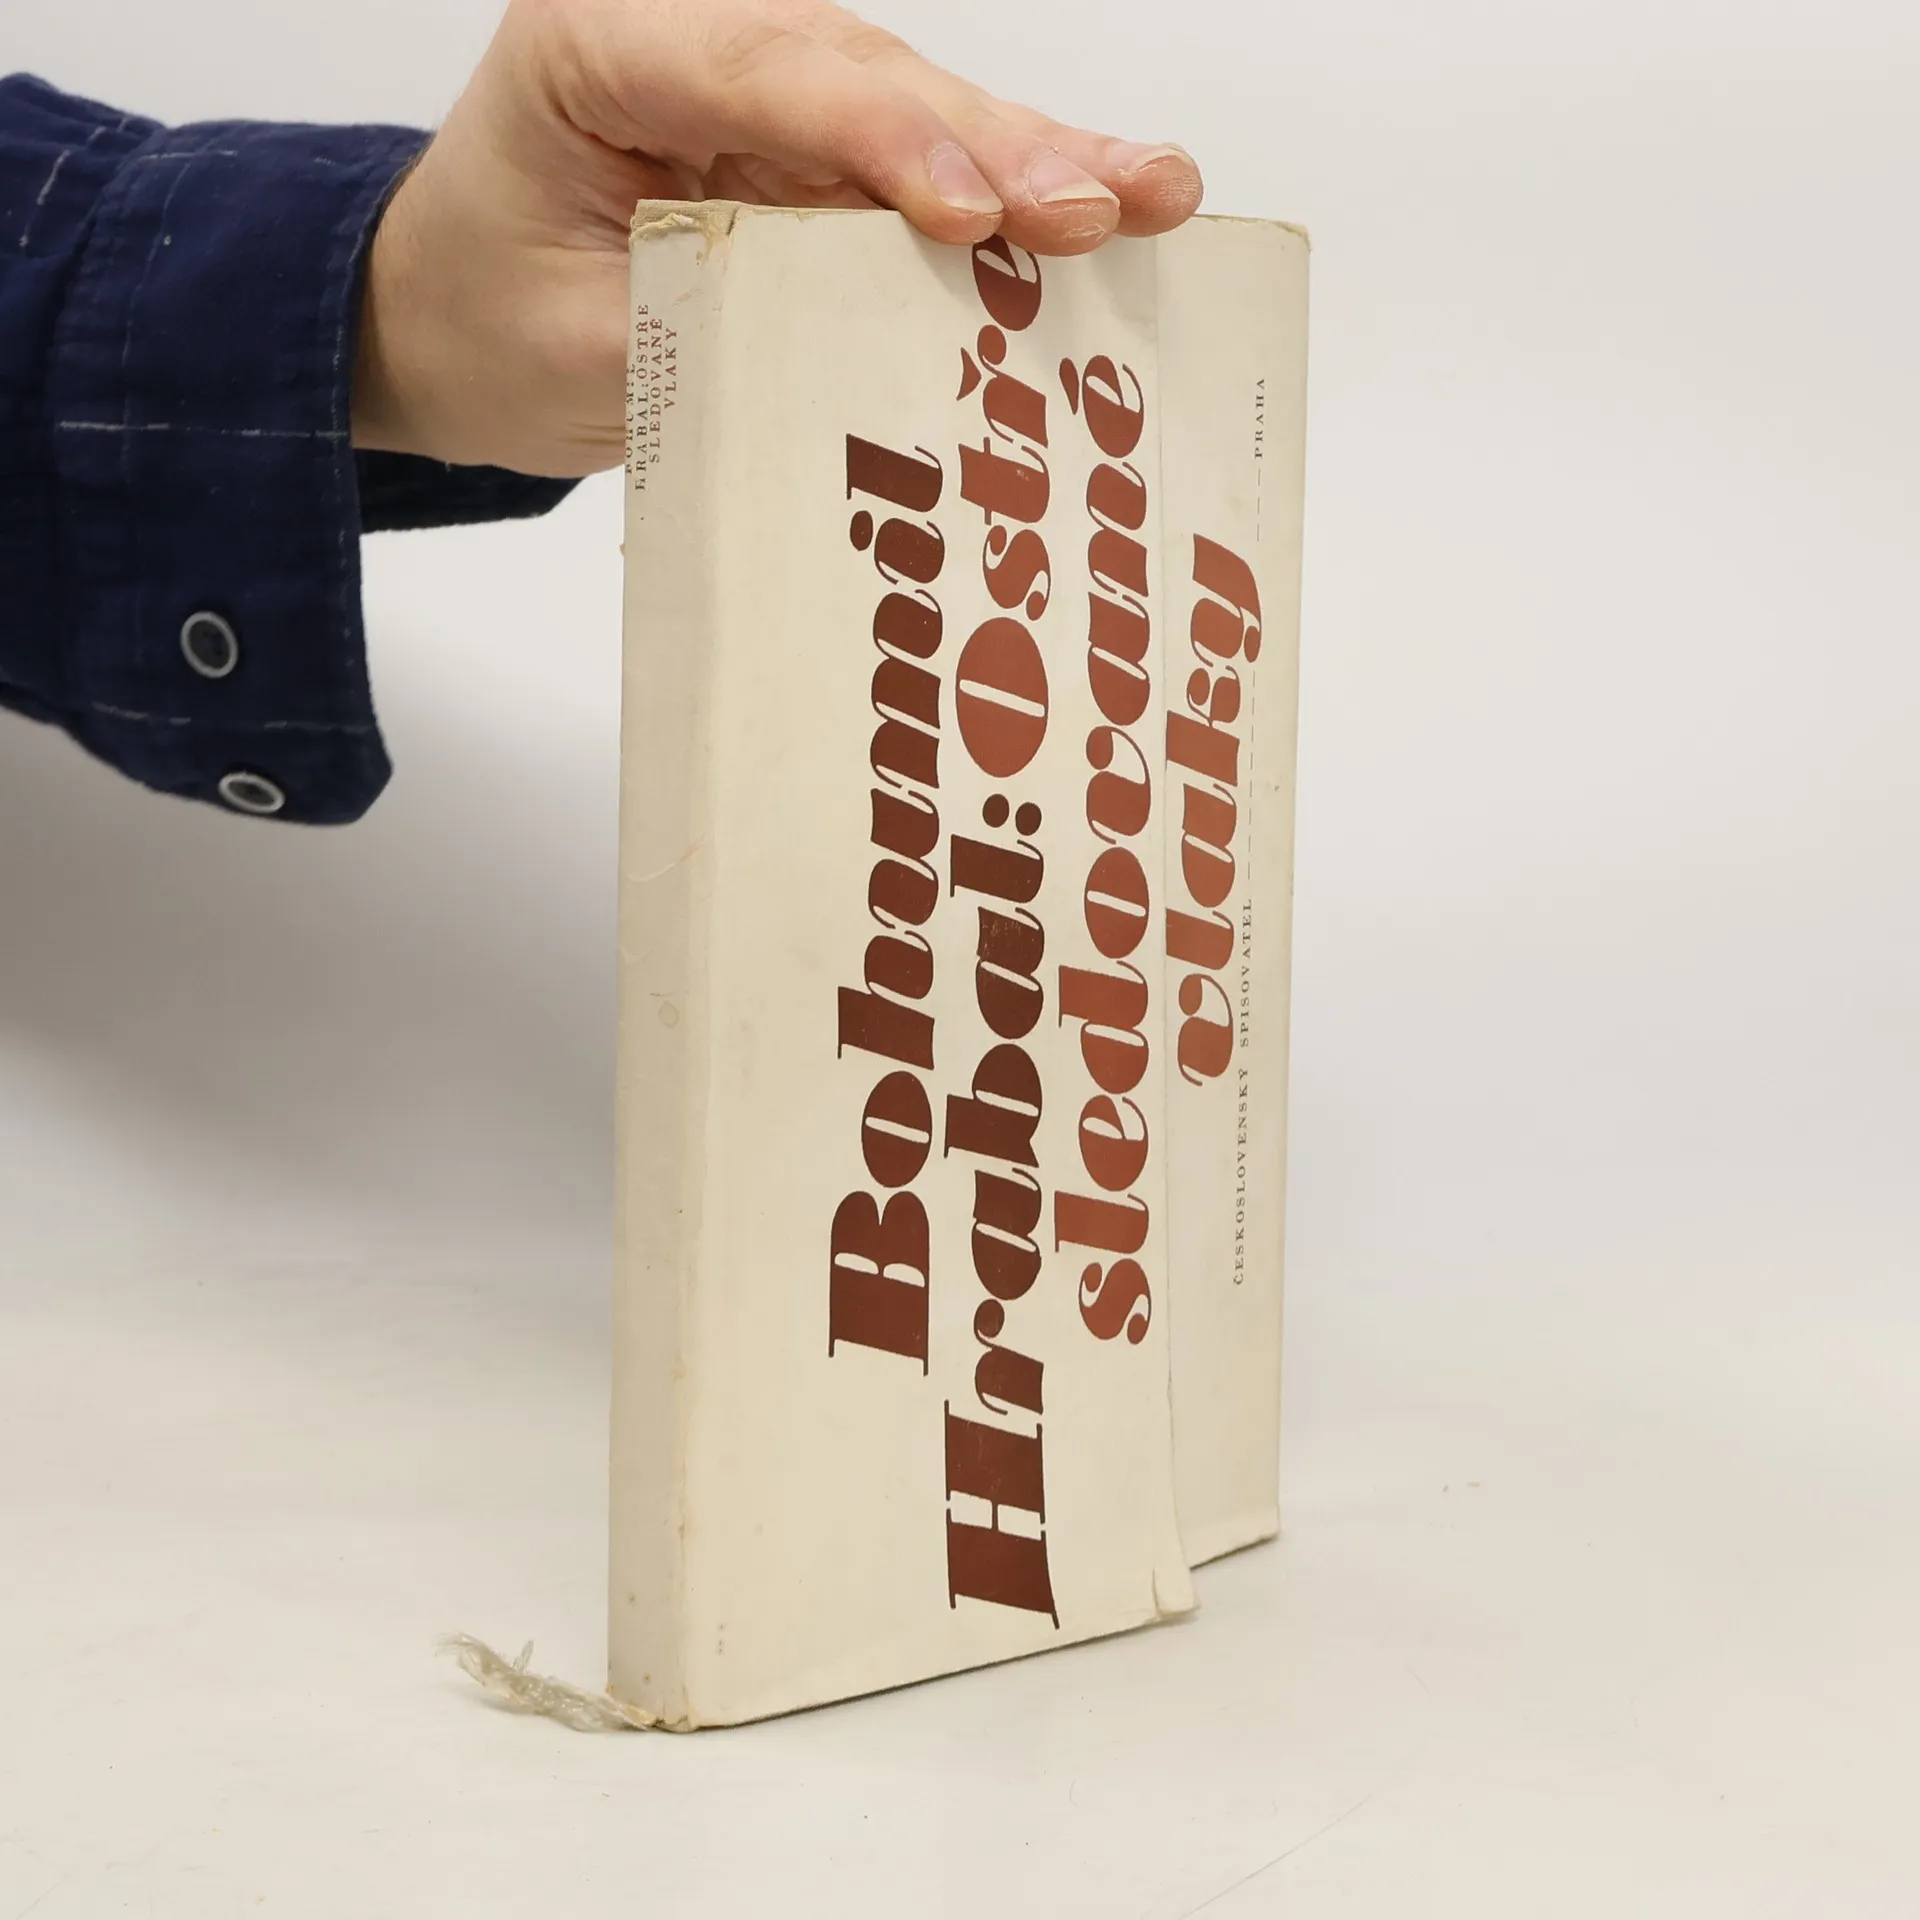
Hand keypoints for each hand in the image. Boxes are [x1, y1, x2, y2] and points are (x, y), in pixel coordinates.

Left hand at [351, 0, 1203, 476]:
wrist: (450, 318)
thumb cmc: (490, 321)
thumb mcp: (580, 350)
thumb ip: (712, 336)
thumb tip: (866, 366)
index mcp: (600, 46)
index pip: (761, 75)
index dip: (882, 143)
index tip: (975, 214)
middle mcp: (693, 37)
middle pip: (865, 77)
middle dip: (997, 145)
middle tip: (1113, 202)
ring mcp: (761, 87)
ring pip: (915, 109)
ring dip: (1036, 160)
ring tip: (1153, 194)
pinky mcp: (806, 149)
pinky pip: (918, 166)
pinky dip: (1011, 196)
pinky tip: (1108, 208)